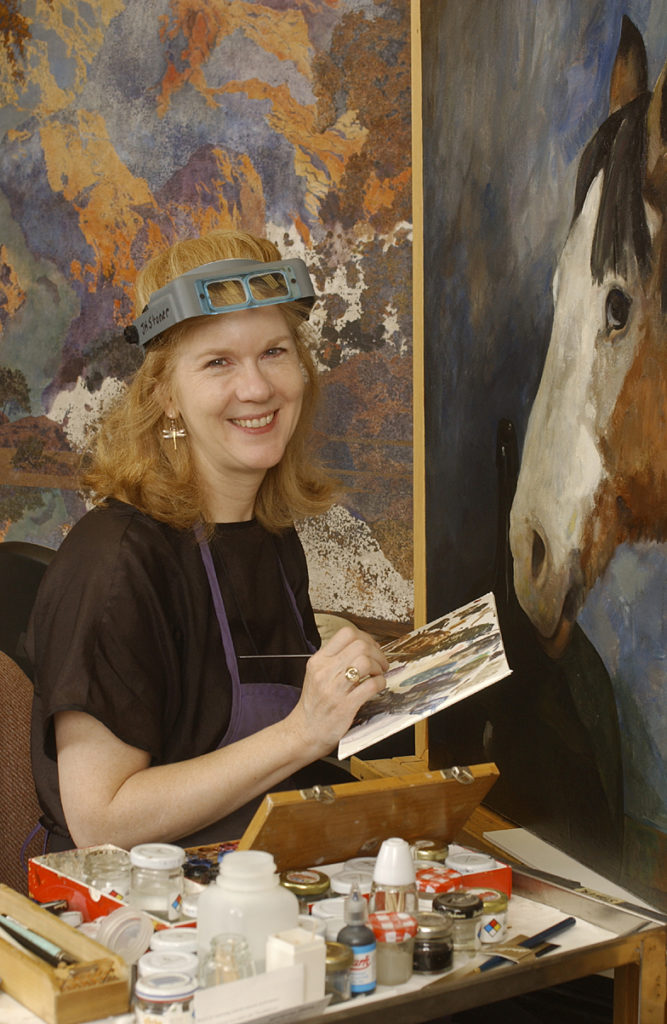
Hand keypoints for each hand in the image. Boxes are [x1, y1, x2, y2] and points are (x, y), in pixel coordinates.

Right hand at [287, 625, 388, 756]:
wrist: (305, 731)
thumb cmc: (315, 703)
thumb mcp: (317, 674)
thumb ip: (335, 659)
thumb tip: (364, 647)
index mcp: (318, 660)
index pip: (346, 633)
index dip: (365, 637)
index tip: (372, 647)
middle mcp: (324, 671)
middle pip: (360, 645)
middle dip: (377, 652)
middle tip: (380, 663)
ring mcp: (334, 689)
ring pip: (365, 662)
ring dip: (379, 667)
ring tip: (378, 674)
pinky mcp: (345, 706)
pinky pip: (371, 685)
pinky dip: (380, 683)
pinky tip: (377, 686)